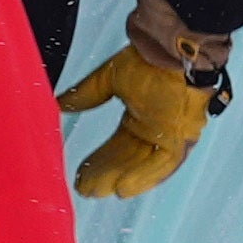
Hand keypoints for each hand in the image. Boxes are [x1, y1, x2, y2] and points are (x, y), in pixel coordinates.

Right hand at [57, 37, 220, 199]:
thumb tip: (59, 104)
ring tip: (98, 192)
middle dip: (105, 175)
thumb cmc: (148, 58)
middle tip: (84, 189)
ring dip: (121, 179)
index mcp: (139, 116)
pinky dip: (145, 178)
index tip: (81, 175)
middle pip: (127, 159)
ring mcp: (170, 135)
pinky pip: (164, 164)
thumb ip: (86, 95)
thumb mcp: (109, 79)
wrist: (174, 50)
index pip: (116, 146)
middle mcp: (154, 129)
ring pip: (143, 165)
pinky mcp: (182, 137)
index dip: (98, 161)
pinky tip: (123, 190)